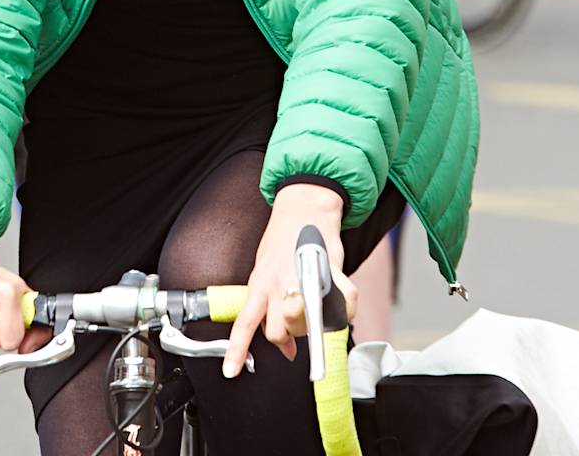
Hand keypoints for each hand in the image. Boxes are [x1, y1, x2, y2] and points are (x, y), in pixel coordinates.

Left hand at [222, 184, 355, 377]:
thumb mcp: (265, 273)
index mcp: (259, 284)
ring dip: (314, 324)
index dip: (237, 350)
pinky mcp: (330, 270)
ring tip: (315, 306)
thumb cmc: (284, 242)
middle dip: (289, 337)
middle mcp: (278, 283)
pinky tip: (342, 299)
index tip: (231, 372)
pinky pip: (344, 302)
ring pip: (307, 322)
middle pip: (279, 331)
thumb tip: (286, 348)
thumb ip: (270, 308)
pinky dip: (347, 306)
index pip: (244, 323)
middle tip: (298, 324)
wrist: (304, 206)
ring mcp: (302, 277)